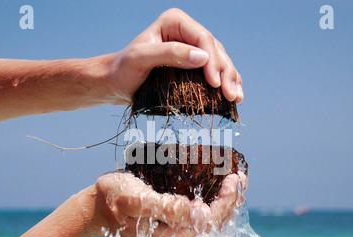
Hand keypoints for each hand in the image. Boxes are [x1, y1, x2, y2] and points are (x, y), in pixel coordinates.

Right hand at [92, 170, 246, 236]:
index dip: (226, 201)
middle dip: (231, 202)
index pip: (209, 223)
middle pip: (214, 227)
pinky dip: (214, 209)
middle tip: (240, 177)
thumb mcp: (135, 199)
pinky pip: (200, 225)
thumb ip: (166, 207)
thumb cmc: (113, 199)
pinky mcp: (171, 236)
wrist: (96, 210)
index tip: (234, 179)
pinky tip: (219, 195)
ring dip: (225, 206)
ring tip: (236, 184)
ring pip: (209, 227)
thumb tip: (200, 213)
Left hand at [99, 8, 243, 105]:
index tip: (215, 83)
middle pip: (215, 50)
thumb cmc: (123, 70)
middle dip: (225, 73)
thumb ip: (170, 54)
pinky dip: (225, 83)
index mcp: (175, 22)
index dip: (213, 61)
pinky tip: (234, 95)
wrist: (116, 83)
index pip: (202, 38)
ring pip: (220, 61)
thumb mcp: (141, 59)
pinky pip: (215, 71)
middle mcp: (186, 32)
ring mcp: (191, 48)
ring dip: (231, 79)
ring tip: (236, 98)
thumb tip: (203, 58)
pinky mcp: (193, 64)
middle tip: (231, 95)